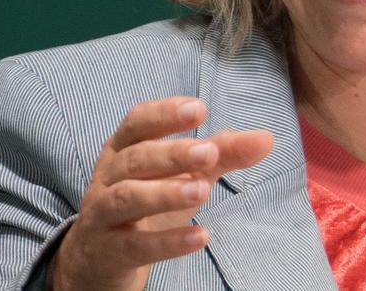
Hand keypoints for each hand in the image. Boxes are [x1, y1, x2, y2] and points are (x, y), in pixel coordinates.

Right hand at [49, 97, 273, 290]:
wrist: (100, 257)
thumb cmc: (146, 203)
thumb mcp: (181, 174)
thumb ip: (220, 154)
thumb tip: (266, 138)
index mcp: (123, 149)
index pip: (137, 122)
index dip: (165, 113)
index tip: (199, 109)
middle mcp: (108, 177)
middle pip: (136, 158)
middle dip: (172, 153)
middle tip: (209, 152)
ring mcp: (103, 214)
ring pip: (128, 198)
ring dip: (165, 193)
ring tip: (203, 191)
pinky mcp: (110, 251)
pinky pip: (135, 245)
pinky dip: (167, 241)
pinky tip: (200, 236)